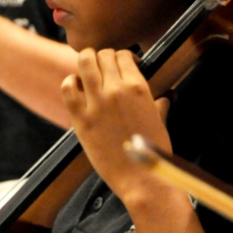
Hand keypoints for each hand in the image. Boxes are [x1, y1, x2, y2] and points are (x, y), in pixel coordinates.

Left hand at [62, 48, 171, 201]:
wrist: (140, 178)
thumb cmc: (153, 152)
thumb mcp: (160, 122)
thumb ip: (160, 105)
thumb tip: (165, 97)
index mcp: (138, 87)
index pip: (123, 55)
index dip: (120, 58)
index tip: (119, 67)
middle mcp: (116, 90)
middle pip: (103, 55)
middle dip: (102, 59)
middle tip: (102, 70)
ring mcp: (97, 103)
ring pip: (85, 62)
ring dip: (85, 62)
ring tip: (87, 71)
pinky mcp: (80, 118)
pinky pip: (68, 88)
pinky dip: (70, 82)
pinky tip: (75, 87)